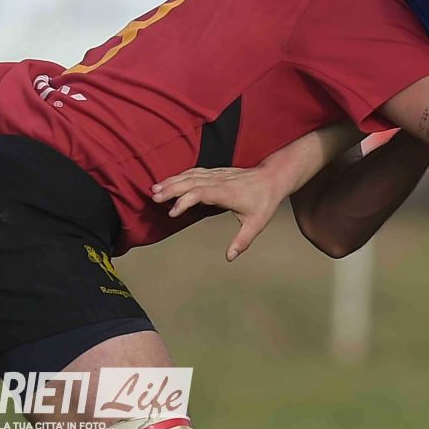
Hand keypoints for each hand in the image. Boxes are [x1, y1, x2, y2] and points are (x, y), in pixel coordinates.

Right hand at [151, 166, 285, 261]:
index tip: (173, 212)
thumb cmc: (265, 200)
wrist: (273, 177)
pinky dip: (180, 176)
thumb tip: (230, 257)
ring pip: (191, 175)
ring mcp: (217, 175)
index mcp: (227, 192)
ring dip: (172, 181)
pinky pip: (195, 172)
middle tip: (154, 198)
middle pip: (191, 181)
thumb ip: (242, 241)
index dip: (186, 201)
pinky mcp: (217, 172)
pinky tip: (169, 181)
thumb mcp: (257, 223)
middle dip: (171, 189)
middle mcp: (220, 181)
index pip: (201, 193)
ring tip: (154, 190)